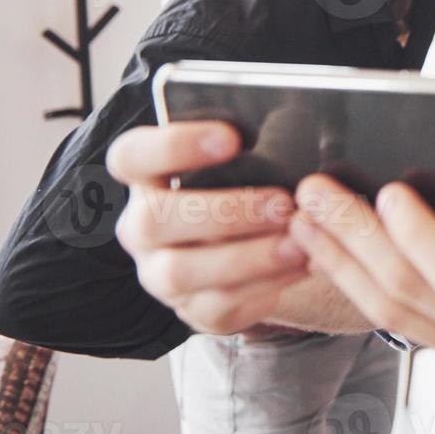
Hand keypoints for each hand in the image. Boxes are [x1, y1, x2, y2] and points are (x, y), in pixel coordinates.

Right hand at [108, 121, 309, 333]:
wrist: (256, 244)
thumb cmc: (248, 185)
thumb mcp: (248, 161)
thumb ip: (260, 143)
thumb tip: (297, 123)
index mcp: (145, 176)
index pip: (131, 155)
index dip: (175, 144)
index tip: (233, 137)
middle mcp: (141, 227)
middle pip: (152, 220)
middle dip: (223, 211)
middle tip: (282, 203)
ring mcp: (160, 274)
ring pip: (181, 272)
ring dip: (246, 257)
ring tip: (299, 241)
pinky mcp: (194, 310)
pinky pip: (219, 306)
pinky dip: (266, 286)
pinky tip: (302, 264)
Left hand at [289, 175, 434, 388]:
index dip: (419, 235)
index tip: (388, 192)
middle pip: (409, 291)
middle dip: (355, 238)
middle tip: (318, 195)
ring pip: (389, 313)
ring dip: (340, 264)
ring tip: (305, 222)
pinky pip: (391, 322)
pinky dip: (353, 286)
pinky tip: (330, 254)